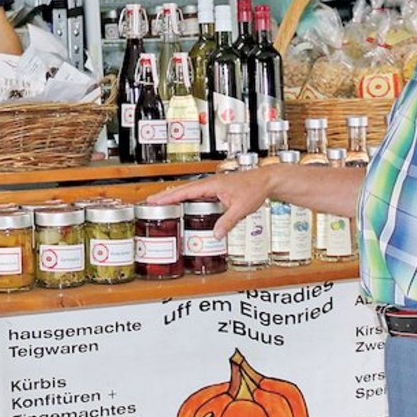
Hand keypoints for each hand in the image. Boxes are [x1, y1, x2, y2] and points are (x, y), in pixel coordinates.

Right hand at [146, 169, 272, 238]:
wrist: (266, 181)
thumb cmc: (255, 188)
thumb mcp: (241, 208)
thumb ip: (227, 222)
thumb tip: (215, 234)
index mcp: (212, 184)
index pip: (185, 191)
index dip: (168, 196)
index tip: (154, 200)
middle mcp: (210, 183)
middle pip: (183, 190)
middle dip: (166, 196)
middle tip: (150, 203)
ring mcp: (214, 186)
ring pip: (190, 191)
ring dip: (176, 197)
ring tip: (162, 204)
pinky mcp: (218, 190)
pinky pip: (198, 194)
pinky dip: (187, 198)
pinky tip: (185, 205)